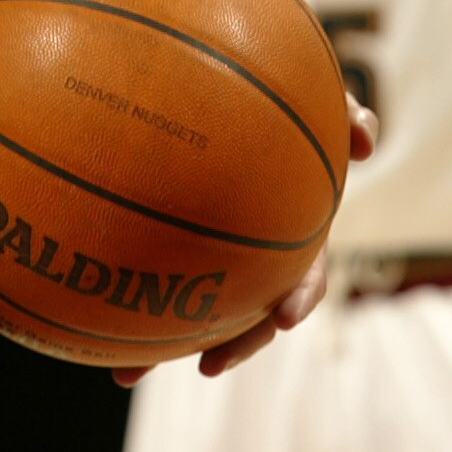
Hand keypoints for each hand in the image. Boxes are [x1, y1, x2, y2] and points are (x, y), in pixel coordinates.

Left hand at [112, 90, 378, 387]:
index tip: (286, 317)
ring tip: (128, 373)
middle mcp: (259, 245)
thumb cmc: (285, 93)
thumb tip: (365, 141)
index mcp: (296, 223)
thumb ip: (344, 112)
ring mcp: (219, 242)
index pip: (306, 271)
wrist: (233, 78)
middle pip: (251, 309)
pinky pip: (151, 264)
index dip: (299, 297)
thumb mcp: (317, 99)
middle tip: (207, 366)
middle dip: (233, 342)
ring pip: (200, 302)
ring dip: (169, 339)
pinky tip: (85, 310)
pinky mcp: (172, 232)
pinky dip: (125, 293)